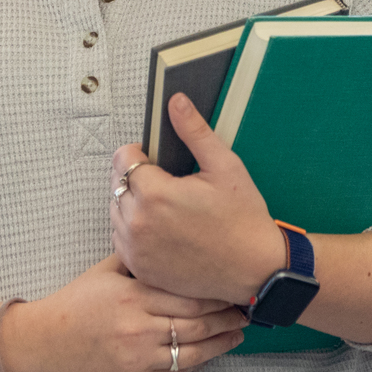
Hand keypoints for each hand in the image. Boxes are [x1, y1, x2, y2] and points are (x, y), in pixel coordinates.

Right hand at [3, 255, 246, 371]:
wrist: (43, 345)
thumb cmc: (75, 304)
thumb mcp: (105, 271)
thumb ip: (139, 256)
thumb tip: (170, 236)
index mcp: (133, 297)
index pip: (188, 295)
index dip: (217, 293)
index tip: (233, 287)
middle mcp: (138, 328)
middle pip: (197, 323)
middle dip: (226, 317)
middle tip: (246, 310)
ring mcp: (138, 359)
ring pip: (192, 352)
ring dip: (221, 343)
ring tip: (238, 334)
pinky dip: (197, 364)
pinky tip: (210, 353)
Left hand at [110, 93, 289, 306]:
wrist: (256, 270)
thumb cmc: (243, 219)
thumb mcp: (225, 167)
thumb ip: (195, 132)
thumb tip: (176, 101)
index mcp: (155, 193)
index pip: (122, 158)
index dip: (138, 153)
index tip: (155, 159)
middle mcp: (138, 223)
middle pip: (116, 184)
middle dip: (135, 177)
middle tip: (166, 183)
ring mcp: (137, 250)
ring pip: (116, 212)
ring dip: (132, 204)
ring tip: (165, 207)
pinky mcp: (141, 269)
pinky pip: (121, 240)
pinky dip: (133, 232)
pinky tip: (161, 230)